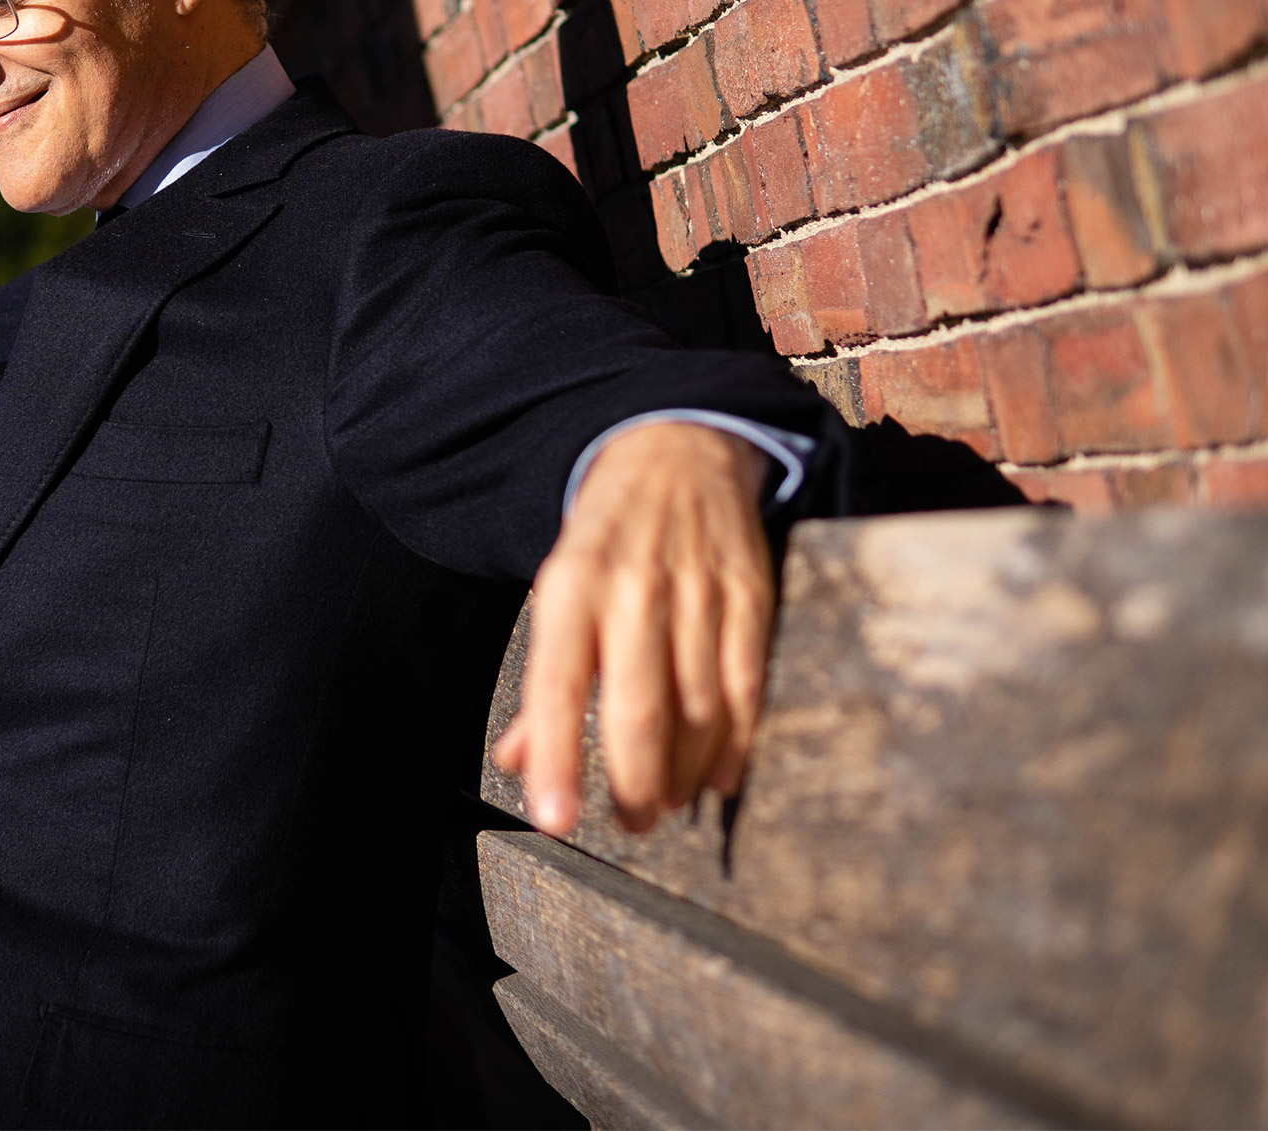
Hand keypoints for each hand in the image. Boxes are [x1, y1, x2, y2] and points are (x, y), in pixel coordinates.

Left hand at [492, 422, 773, 834]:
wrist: (676, 445)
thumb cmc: (605, 539)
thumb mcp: (556, 592)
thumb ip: (540, 683)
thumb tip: (517, 763)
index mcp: (570, 584)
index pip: (556, 685)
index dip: (557, 760)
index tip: (555, 822)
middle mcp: (633, 587)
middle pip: (639, 711)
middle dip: (634, 786)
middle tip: (630, 823)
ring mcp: (697, 589)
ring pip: (698, 709)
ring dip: (683, 774)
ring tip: (666, 803)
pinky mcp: (750, 592)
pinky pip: (748, 686)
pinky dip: (736, 744)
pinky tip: (718, 777)